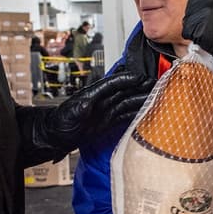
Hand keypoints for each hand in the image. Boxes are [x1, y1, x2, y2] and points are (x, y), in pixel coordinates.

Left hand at [36, 72, 153, 153]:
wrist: (53, 136)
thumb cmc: (60, 121)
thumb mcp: (75, 109)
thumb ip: (88, 101)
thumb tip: (100, 93)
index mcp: (94, 93)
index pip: (116, 83)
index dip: (130, 79)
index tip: (144, 77)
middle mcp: (102, 100)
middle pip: (126, 91)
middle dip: (142, 88)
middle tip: (159, 85)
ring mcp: (105, 111)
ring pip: (128, 103)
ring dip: (142, 101)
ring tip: (157, 99)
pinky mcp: (106, 123)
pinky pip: (125, 116)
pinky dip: (137, 114)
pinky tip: (146, 113)